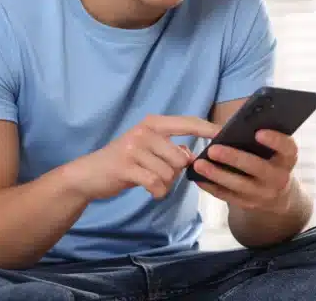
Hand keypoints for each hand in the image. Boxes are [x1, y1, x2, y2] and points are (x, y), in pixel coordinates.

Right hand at [62, 115, 220, 200]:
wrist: (90, 174)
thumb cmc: (124, 161)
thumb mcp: (147, 149)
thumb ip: (171, 149)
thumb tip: (192, 156)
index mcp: (152, 123)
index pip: (187, 123)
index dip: (207, 128)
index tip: (224, 132)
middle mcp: (144, 131)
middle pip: (180, 157)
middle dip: (174, 172)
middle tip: (158, 173)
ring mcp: (134, 148)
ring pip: (169, 173)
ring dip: (164, 184)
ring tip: (150, 181)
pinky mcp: (127, 166)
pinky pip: (156, 184)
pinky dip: (157, 192)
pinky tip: (149, 191)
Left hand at [192, 129, 298, 213]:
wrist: (277, 193)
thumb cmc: (269, 159)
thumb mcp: (273, 149)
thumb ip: (260, 136)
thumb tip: (238, 121)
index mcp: (287, 159)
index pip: (287, 148)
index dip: (275, 140)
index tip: (257, 132)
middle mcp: (279, 178)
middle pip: (257, 167)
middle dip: (234, 158)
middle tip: (213, 149)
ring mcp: (264, 194)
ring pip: (239, 185)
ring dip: (216, 174)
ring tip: (199, 164)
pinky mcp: (248, 204)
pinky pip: (227, 196)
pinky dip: (211, 186)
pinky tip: (198, 177)